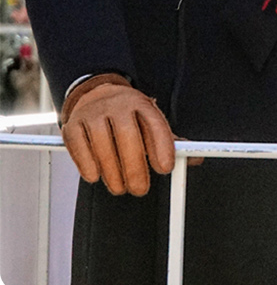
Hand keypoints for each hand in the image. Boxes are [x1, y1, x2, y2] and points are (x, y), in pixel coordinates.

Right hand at [59, 76, 173, 196]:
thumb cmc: (128, 116)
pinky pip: (78, 144)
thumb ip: (170, 142)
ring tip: (120, 188)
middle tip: (140, 189)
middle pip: (128, 136)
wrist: (96, 95)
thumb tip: (195, 159)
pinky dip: (86, 163)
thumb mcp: (150, 122)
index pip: (155, 124)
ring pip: (102, 142)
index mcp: (142, 104)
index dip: (161, 147)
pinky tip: (95, 177)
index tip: (165, 169)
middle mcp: (118, 105)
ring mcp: (93, 113)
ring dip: (111, 170)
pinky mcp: (72, 124)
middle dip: (134, 167)